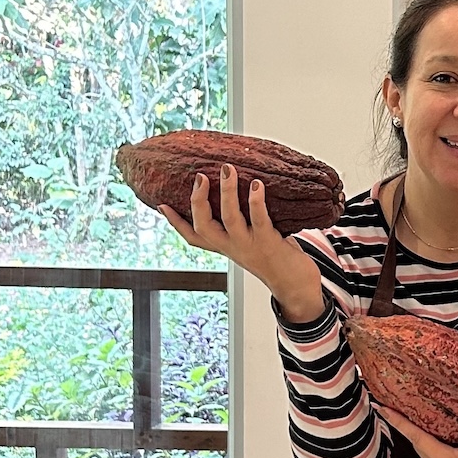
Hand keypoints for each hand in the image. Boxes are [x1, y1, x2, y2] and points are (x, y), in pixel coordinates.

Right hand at [157, 165, 323, 320]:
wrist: (297, 287)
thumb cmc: (277, 260)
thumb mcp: (252, 244)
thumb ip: (243, 226)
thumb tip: (243, 195)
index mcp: (225, 247)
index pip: (193, 237)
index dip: (175, 222)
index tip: (160, 205)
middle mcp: (232, 246)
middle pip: (203, 226)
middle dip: (198, 200)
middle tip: (200, 176)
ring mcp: (249, 245)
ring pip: (229, 218)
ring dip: (227, 193)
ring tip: (228, 170)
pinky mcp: (269, 242)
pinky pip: (259, 219)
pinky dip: (256, 201)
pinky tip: (256, 185)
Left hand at [375, 397, 457, 457]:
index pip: (416, 437)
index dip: (398, 422)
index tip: (383, 409)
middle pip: (416, 442)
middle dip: (403, 424)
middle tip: (392, 404)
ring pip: (421, 448)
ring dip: (415, 433)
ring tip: (406, 413)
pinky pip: (427, 454)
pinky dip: (424, 441)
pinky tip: (426, 430)